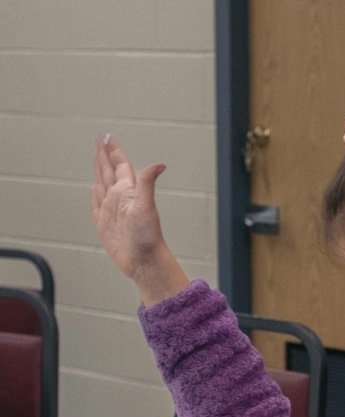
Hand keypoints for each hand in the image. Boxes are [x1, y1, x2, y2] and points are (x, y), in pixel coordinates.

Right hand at [90, 135, 185, 303]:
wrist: (144, 261)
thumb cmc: (147, 236)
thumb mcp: (146, 206)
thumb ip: (148, 183)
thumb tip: (160, 165)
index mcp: (129, 192)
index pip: (120, 166)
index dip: (113, 152)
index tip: (107, 137)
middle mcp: (120, 199)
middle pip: (109, 172)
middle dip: (104, 156)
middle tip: (99, 140)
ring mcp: (112, 211)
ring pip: (103, 185)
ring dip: (99, 171)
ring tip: (97, 158)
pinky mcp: (105, 224)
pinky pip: (97, 205)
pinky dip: (94, 195)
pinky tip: (94, 189)